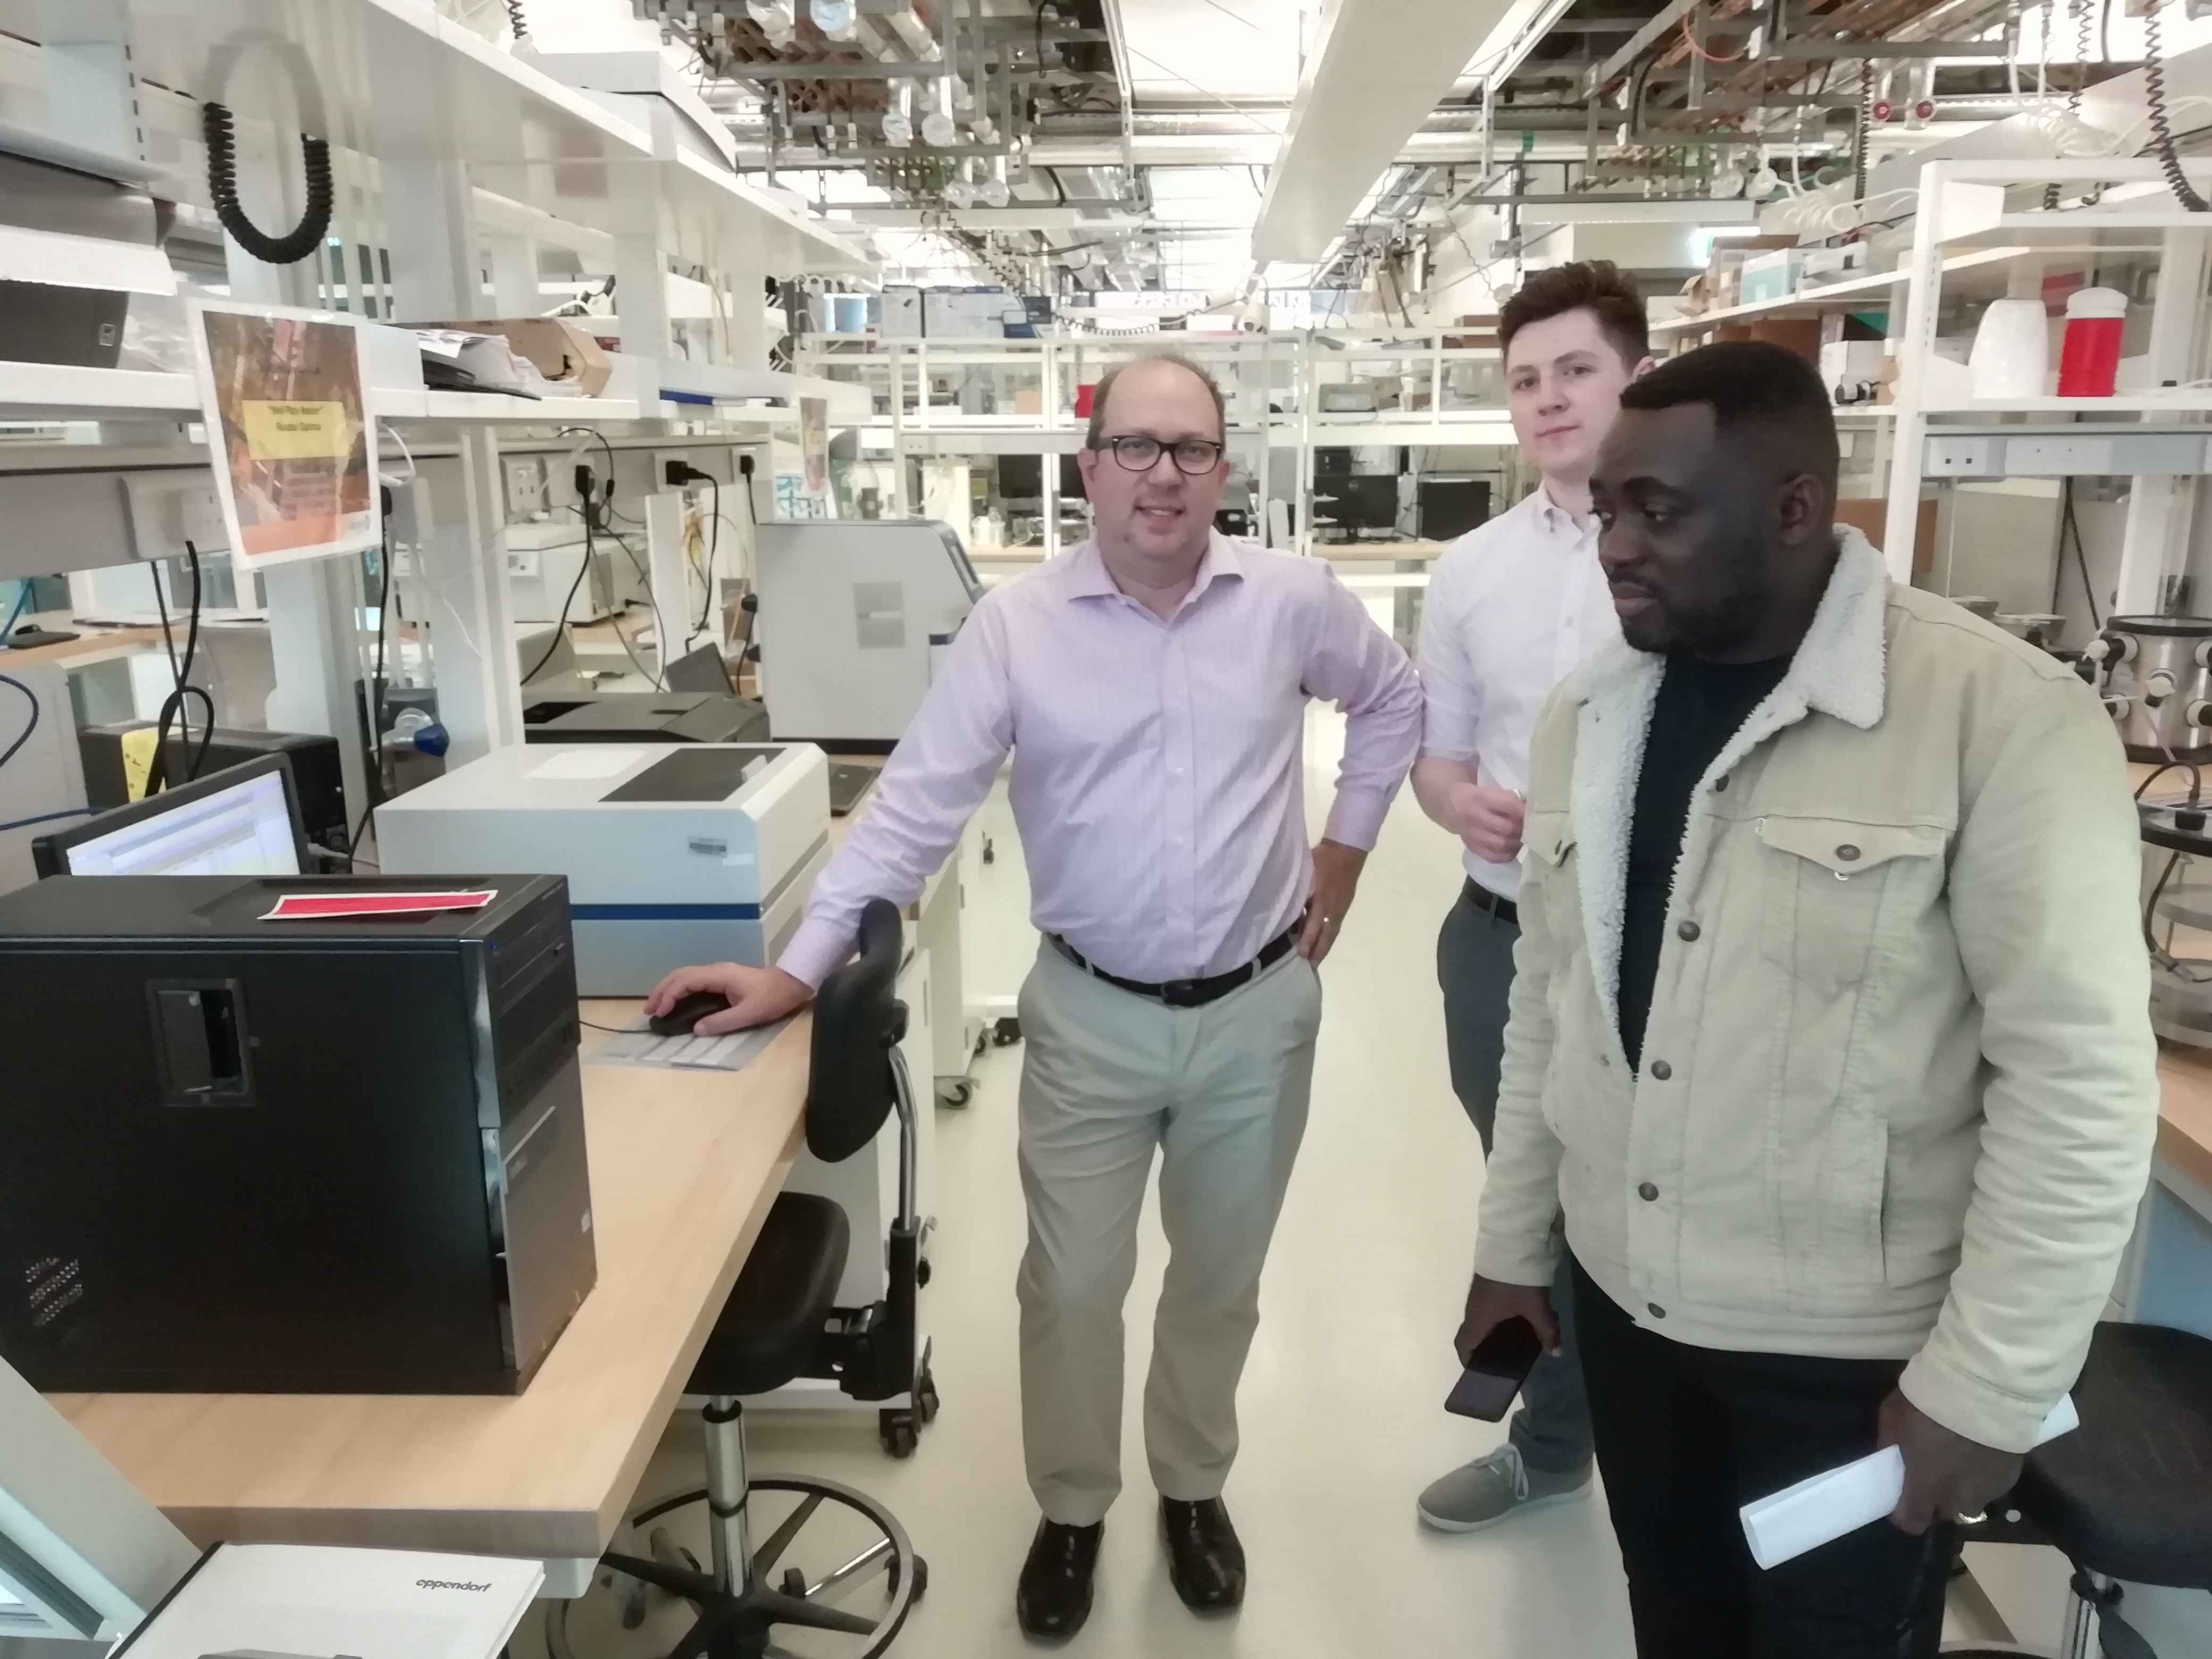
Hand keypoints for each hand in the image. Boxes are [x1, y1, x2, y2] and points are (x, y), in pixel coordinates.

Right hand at [642, 962, 812, 1035]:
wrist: (791, 983)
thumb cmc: (773, 997)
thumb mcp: (750, 1013)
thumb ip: (723, 1022)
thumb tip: (696, 1029)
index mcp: (720, 975)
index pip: (686, 981)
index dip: (670, 995)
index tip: (660, 1012)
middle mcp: (716, 970)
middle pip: (680, 975)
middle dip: (662, 991)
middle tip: (649, 1010)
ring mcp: (718, 973)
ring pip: (685, 976)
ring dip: (668, 989)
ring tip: (656, 1006)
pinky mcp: (721, 979)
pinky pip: (693, 980)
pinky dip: (679, 990)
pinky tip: (676, 1002)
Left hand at [1299, 838, 1366, 963]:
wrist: (1347, 849)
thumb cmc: (1324, 859)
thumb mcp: (1308, 875)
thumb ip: (1300, 893)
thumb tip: (1291, 912)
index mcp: (1324, 901)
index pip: (1315, 925)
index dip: (1308, 940)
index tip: (1300, 954)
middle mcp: (1333, 909)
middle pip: (1327, 935)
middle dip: (1318, 951)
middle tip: (1310, 966)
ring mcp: (1340, 908)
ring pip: (1332, 931)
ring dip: (1324, 946)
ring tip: (1315, 958)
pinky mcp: (1343, 904)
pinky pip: (1335, 924)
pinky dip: (1328, 935)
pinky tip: (1322, 939)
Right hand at [1449, 783, 1525, 863]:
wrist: (1450, 804)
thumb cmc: (1477, 795)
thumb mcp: (1490, 789)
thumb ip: (1509, 798)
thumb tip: (1533, 809)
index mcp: (1481, 797)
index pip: (1510, 806)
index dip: (1526, 811)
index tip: (1536, 812)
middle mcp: (1475, 817)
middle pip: (1508, 828)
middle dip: (1524, 829)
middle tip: (1533, 828)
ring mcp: (1472, 835)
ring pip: (1502, 844)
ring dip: (1517, 843)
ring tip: (1525, 839)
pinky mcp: (1472, 847)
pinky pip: (1493, 856)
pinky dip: (1507, 854)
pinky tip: (1513, 848)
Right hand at [1453, 1272, 1561, 1364]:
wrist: (1512, 1243)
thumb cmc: (1518, 1281)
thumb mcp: (1536, 1306)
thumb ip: (1546, 1331)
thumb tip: (1556, 1354)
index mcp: (1479, 1319)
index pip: (1463, 1345)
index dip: (1469, 1362)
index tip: (1482, 1374)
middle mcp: (1474, 1310)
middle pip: (1472, 1336)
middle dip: (1485, 1351)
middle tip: (1504, 1362)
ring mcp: (1480, 1297)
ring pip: (1482, 1323)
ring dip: (1493, 1335)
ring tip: (1515, 1344)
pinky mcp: (1488, 1287)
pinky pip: (1488, 1312)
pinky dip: (1498, 1322)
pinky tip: (1518, 1322)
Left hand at [1878, 1390, 2022, 1534]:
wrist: (1982, 1391)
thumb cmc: (1928, 1405)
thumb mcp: (1892, 1418)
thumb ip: (1890, 1444)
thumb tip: (1891, 1455)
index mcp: (1924, 1487)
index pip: (1911, 1522)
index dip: (1904, 1515)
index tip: (1900, 1502)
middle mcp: (1956, 1498)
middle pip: (1942, 1513)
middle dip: (1934, 1500)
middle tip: (1930, 1474)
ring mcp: (1986, 1491)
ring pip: (1970, 1502)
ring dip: (1961, 1490)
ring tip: (1959, 1463)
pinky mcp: (2009, 1479)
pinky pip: (1991, 1487)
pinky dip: (1983, 1476)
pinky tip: (1980, 1455)